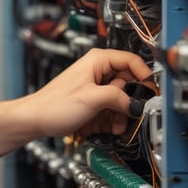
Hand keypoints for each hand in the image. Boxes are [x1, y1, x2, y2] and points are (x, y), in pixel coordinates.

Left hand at [25, 48, 151, 137]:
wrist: (34, 120)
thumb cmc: (53, 105)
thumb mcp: (92, 99)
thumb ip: (119, 98)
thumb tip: (137, 103)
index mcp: (98, 60)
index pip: (132, 61)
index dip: (144, 77)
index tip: (153, 93)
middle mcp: (98, 71)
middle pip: (129, 83)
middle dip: (130, 102)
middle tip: (130, 114)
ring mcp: (96, 87)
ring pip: (122, 99)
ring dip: (121, 114)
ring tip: (115, 125)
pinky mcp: (94, 102)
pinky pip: (112, 109)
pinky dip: (113, 119)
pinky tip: (107, 127)